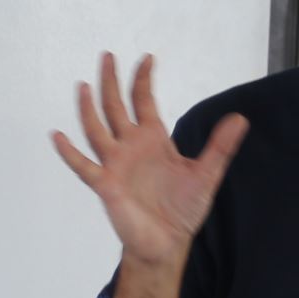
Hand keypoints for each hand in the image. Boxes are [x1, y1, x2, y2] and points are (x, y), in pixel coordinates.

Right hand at [52, 53, 247, 269]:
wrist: (167, 242)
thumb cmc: (183, 209)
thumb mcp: (206, 174)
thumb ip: (220, 146)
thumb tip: (240, 118)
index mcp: (153, 139)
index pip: (144, 101)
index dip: (143, 80)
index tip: (147, 58)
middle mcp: (130, 147)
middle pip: (116, 107)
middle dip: (111, 82)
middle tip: (107, 55)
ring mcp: (115, 164)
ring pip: (97, 129)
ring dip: (89, 108)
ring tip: (83, 86)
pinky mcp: (106, 184)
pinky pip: (83, 166)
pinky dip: (69, 152)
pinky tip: (58, 136)